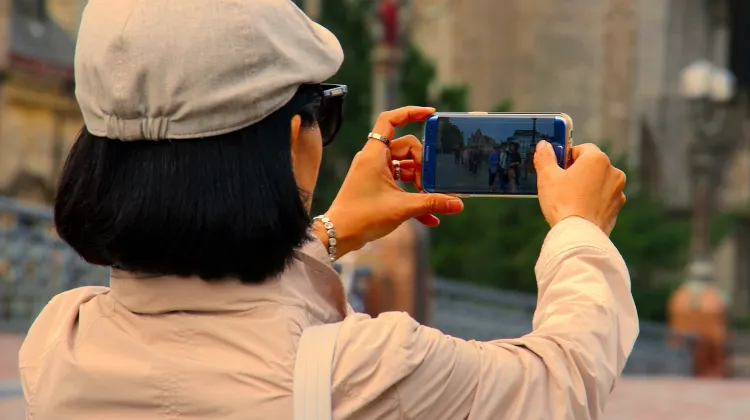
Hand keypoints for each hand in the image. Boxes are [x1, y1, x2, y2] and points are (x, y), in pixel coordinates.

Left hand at [315, 106, 463, 256]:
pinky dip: (413, 196)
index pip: (390, 120)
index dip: (410, 112)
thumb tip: (458, 204)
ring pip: (405, 167)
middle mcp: (374, 159)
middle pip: (406, 148)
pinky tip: (429, 217)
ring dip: (420, 182)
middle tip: (430, 184)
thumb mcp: (402, 208)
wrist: (339, 235)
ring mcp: (375, 172)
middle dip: (423, 165)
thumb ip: (431, 203)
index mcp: (375, 154)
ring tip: (429, 199)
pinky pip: (400, 184)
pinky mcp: (376, 186)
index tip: (431, 114)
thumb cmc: (363, 216)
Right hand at [534, 141, 625, 234]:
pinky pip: (604, 199)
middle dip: (578, 172)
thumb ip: (545, 157)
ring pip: (599, 182)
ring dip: (587, 186)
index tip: (557, 169)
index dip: (567, 157)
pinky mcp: (617, 208)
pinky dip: (594, 202)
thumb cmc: (563, 203)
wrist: (579, 235)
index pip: (582, 148)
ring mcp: (618, 191)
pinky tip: (580, 211)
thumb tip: (543, 145)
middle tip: (561, 185)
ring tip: (570, 200)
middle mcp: (613, 172)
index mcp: (597, 159)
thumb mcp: (547, 177)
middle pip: (592, 165)